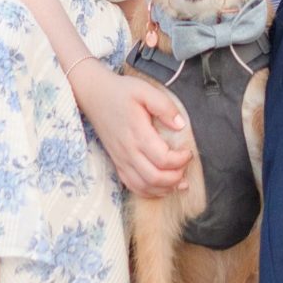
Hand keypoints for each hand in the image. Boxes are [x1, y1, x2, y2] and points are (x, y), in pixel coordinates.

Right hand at [77, 67, 193, 197]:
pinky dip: (149, 191)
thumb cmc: (120, 92)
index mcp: (137, 133)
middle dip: (175, 178)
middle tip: (186, 167)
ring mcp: (121, 160)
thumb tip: (181, 125)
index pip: (163, 159)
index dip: (180, 160)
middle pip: (154, 178)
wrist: (93, 95)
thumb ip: (164, 107)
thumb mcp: (145, 90)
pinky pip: (132, 186)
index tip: (188, 152)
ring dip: (164, 188)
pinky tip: (161, 187)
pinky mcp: (117, 163)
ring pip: (144, 187)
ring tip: (179, 181)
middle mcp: (128, 151)